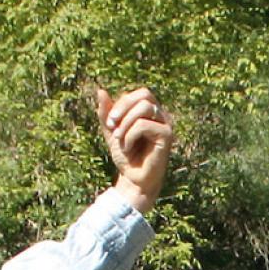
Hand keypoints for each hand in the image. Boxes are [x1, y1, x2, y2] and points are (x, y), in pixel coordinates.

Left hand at [96, 86, 172, 214]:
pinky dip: (130, 135)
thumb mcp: (111, 131)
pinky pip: (144, 125)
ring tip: (119, 138)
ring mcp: (166, 126)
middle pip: (145, 95)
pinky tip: (128, 147)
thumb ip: (106, 113)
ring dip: (126, 123)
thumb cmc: (126, 156)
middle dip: (123, 108)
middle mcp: (162, 117)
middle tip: (111, 125)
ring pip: (145, 108)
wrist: (132, 179)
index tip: (109, 121)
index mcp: (152, 113)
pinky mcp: (167, 137)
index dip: (123, 102)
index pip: (140, 94)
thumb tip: (101, 91)